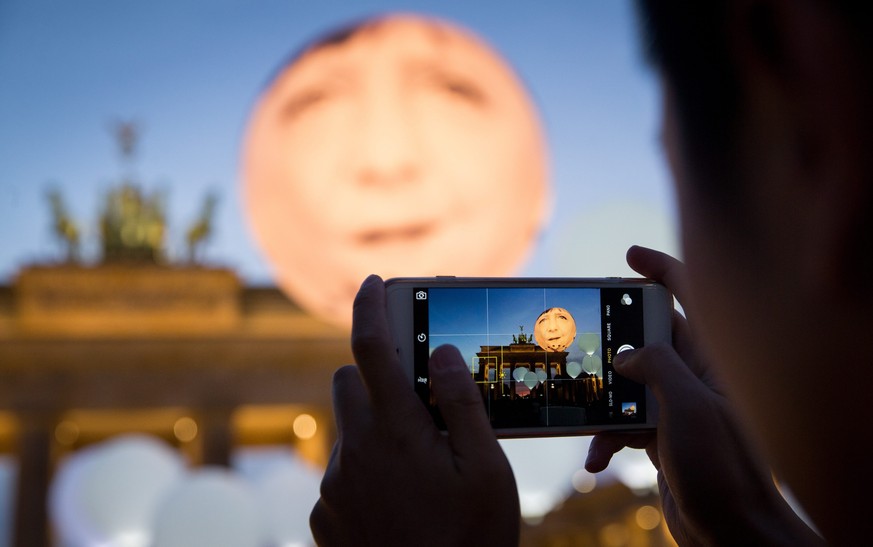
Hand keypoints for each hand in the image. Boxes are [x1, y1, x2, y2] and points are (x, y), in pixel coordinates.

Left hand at [310, 275, 518, 546]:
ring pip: (345, 427)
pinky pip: (339, 468)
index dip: (370, 304)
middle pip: (348, 381)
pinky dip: (364, 466)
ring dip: (373, 425)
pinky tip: (398, 499)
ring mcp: (334, 484)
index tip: (374, 282)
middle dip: (377, 376)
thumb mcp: (486, 470)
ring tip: (417, 463)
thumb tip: (442, 352)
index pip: (371, 345)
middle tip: (417, 400)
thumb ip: (462, 403)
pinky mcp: (324, 514)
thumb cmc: (470, 539)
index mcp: (396, 429)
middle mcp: (355, 449)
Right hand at [585, 246, 821, 545]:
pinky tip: (595, 457)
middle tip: (580, 337)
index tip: (630, 255)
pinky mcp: (662, 435)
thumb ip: (657, 366)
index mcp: (713, 360)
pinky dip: (605, 437)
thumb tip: (626, 355)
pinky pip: (624, 422)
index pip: (694, 297)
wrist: (730, 535)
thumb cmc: (724, 469)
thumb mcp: (689, 406)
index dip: (663, 268)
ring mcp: (678, 406)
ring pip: (629, 383)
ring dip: (601, 400)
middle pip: (648, 338)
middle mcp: (696, 377)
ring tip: (578, 412)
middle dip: (613, 340)